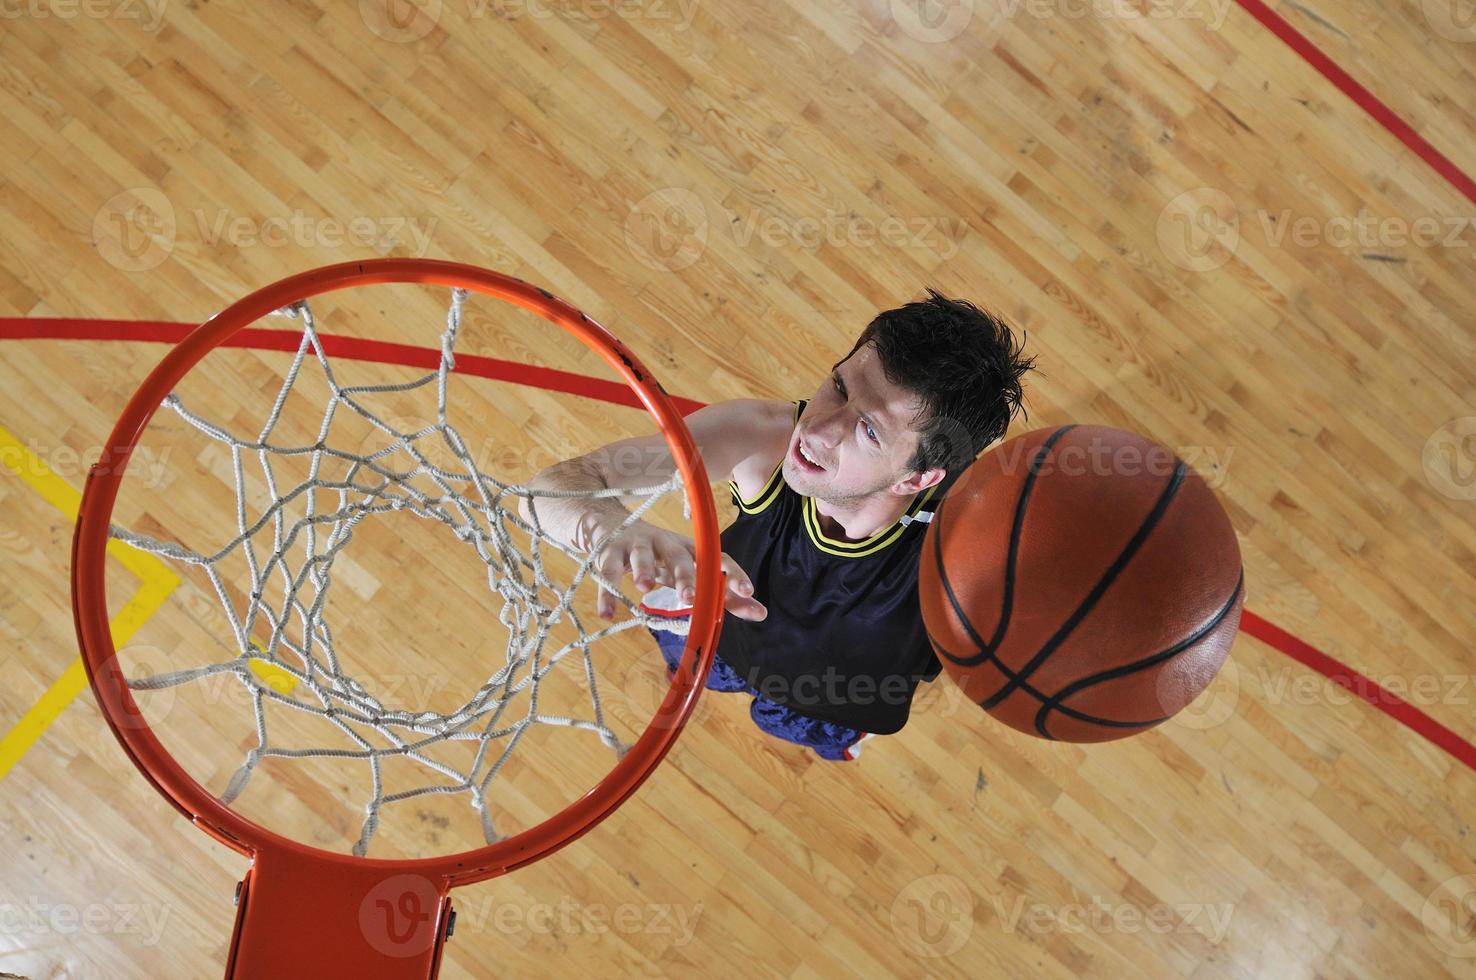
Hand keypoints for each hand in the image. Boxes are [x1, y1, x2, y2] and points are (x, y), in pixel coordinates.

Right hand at [592, 519, 767, 622]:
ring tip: (645, 588)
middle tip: (689, 598)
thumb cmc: (658, 556)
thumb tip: (762, 614)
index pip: (716, 557)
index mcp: (689, 549)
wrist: (609, 526)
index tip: (748, 592)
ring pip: (642, 556)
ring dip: (643, 570)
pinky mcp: (609, 550)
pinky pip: (607, 571)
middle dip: (684, 575)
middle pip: (679, 556)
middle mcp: (666, 542)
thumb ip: (722, 595)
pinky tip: (607, 613)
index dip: (732, 573)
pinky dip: (606, 592)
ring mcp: (637, 544)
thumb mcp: (687, 571)